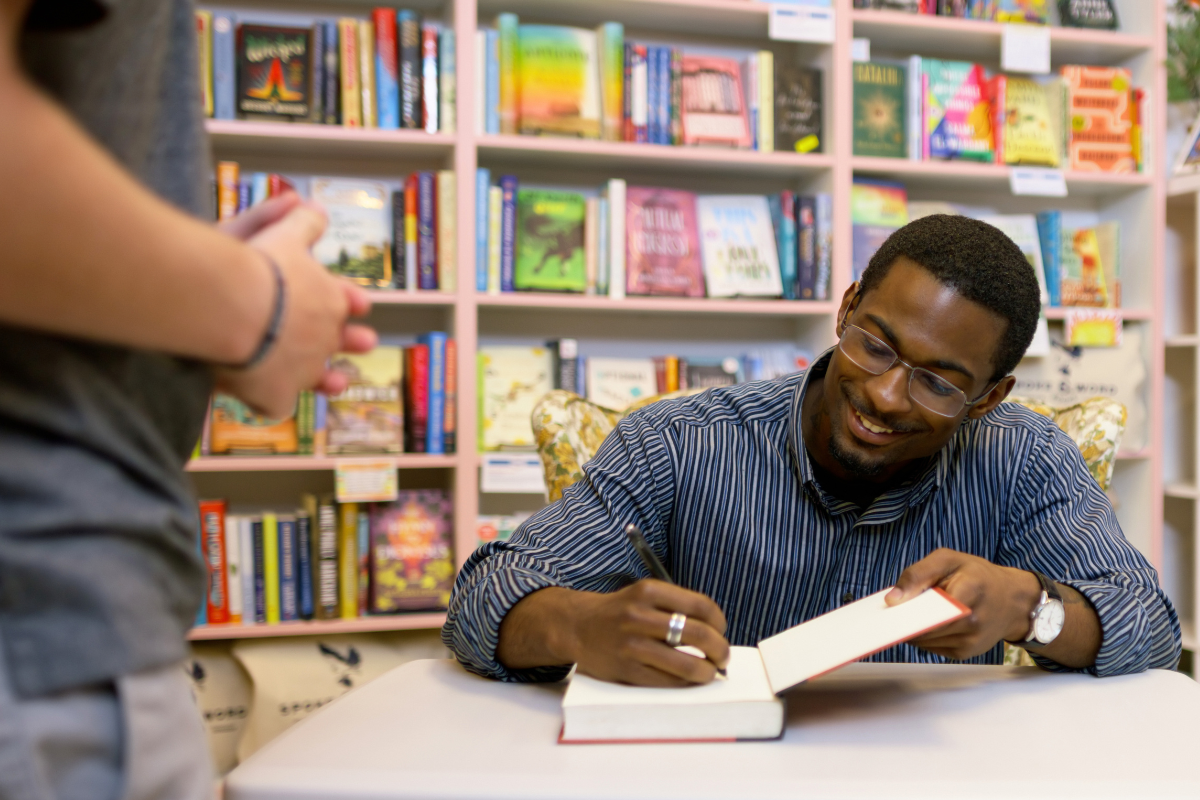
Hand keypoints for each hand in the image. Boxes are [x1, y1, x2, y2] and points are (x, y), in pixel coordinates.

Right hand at [213, 194, 376, 417]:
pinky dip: (268, 400)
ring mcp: (303, 371)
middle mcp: (323, 338)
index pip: (346, 301)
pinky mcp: (276, 396)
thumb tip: (312, 203)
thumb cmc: (257, 267)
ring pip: (319, 378)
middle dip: (352, 341)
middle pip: (340, 342)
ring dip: (325, 380)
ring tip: (334, 382)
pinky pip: (276, 404)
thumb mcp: (282, 233)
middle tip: (365, 342)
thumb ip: (301, 221)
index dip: (350, 302)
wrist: (231, 308)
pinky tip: (262, 397)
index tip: (361, 304)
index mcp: (328, 300)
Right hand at [517, 580, 729, 686]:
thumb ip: (674, 606)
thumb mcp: (643, 594)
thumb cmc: (618, 612)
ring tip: (710, 672)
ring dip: (707, 671)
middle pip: (698, 634)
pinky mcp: (627, 670)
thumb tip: (714, 630)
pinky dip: (686, 683)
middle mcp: (640, 616)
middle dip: (720, 649)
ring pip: (686, 664)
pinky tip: (689, 679)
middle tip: (723, 656)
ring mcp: (632, 645)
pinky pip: (668, 681)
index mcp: (648, 590)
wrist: (576, 627)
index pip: (701, 605)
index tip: (721, 630)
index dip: (720, 621)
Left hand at [885, 548, 1041, 660]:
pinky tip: (926, 622)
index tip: (887, 612)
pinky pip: (932, 647)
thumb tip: (892, 599)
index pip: (929, 611)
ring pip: (924, 641)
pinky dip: (925, 636)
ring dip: (913, 630)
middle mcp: (972, 622)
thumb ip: (918, 574)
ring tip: (910, 613)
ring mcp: (970, 641)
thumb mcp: (948, 560)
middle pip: (924, 629)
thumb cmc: (978, 575)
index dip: (906, 613)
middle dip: (905, 621)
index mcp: (969, 592)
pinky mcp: (966, 652)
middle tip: (890, 612)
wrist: (1013, 600)